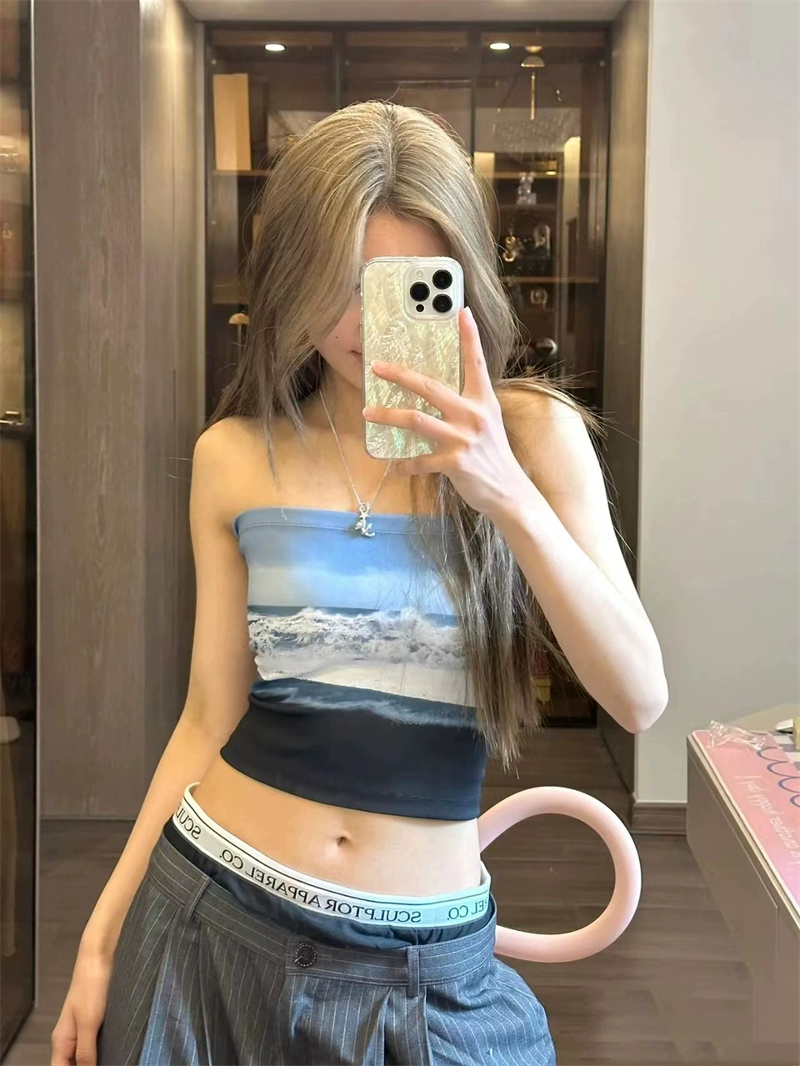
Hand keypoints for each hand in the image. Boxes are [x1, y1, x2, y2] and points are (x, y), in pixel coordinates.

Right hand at [51, 939, 112, 1065]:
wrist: (100, 954)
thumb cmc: (92, 983)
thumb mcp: (89, 1021)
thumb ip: (85, 1050)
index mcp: (62, 1040)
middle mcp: (70, 1037)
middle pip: (72, 1065)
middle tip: (111, 1063)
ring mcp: (82, 1028)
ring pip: (85, 1055)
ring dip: (97, 1060)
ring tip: (114, 1059)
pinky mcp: (96, 1019)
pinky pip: (96, 1042)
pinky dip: (104, 1050)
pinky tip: (117, 1049)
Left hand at [363, 307, 528, 516]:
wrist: (508, 491)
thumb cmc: (493, 454)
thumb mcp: (488, 421)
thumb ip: (468, 404)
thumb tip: (438, 391)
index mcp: (483, 400)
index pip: (476, 362)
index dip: (469, 336)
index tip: (461, 311)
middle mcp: (474, 414)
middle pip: (430, 387)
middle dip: (400, 375)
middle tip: (377, 367)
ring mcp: (463, 438)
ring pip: (416, 419)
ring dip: (388, 415)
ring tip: (368, 412)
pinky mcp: (454, 463)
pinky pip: (420, 460)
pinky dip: (404, 464)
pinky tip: (395, 465)